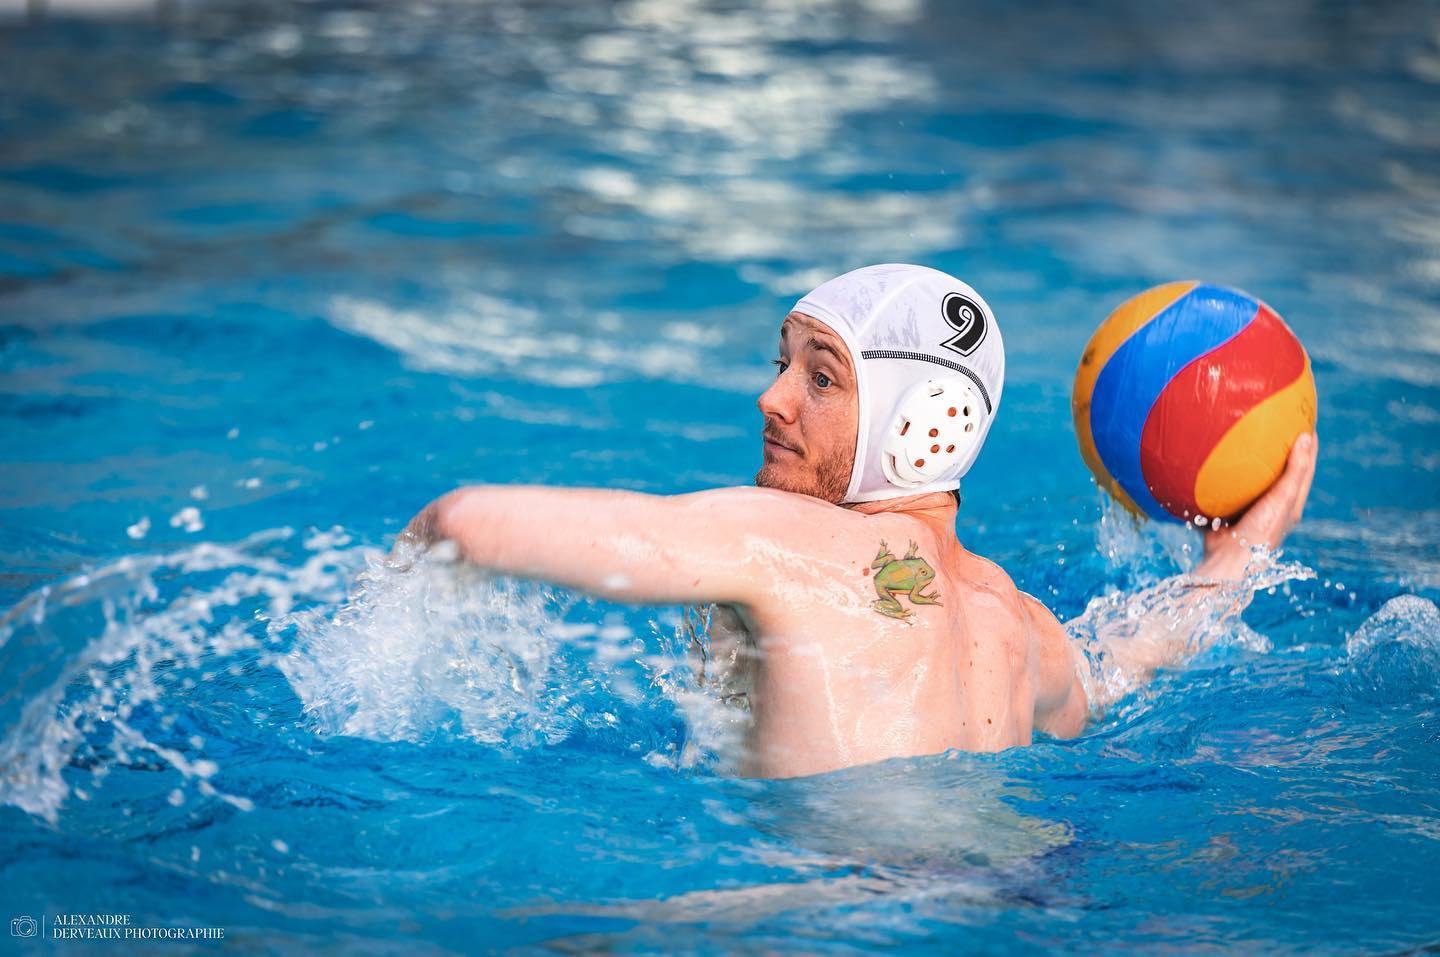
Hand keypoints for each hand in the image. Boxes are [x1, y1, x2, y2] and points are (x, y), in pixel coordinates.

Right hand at [1198, 432, 1316, 579]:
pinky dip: (1224, 475)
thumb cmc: (1261, 530)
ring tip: (1244, 437)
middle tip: (1275, 423)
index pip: (1304, 467)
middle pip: (1281, 471)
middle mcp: (1272, 506)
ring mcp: (1249, 510)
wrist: (1229, 559)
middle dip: (1280, 448)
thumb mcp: (1283, 498)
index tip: (1305, 419)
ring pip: (1253, 480)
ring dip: (1250, 461)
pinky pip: (1226, 489)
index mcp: (1291, 503)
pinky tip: (1213, 462)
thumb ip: (1295, 470)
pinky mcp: (1228, 513)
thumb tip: (1305, 436)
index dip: (1308, 444)